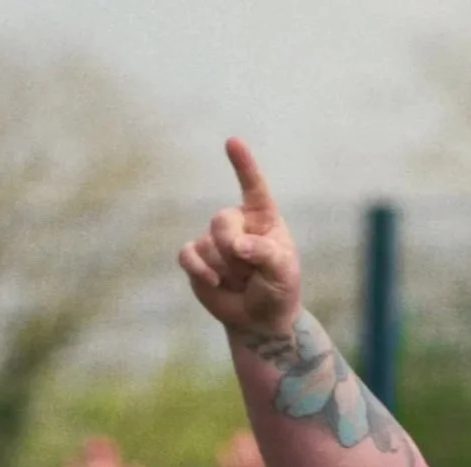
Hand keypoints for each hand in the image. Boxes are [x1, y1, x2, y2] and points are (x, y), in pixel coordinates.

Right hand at [179, 138, 302, 338]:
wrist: (259, 320)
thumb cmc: (278, 290)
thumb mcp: (283, 273)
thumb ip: (265, 254)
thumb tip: (237, 246)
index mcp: (263, 219)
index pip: (254, 187)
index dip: (243, 165)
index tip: (233, 142)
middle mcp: (238, 223)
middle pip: (222, 219)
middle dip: (235, 248)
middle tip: (251, 272)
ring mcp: (213, 239)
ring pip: (208, 242)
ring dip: (226, 268)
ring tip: (242, 281)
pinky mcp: (196, 257)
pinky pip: (187, 255)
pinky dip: (199, 270)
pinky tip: (215, 282)